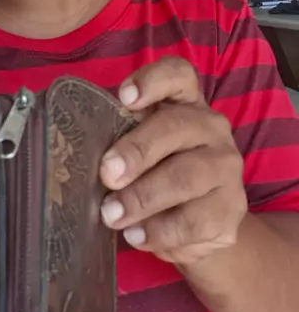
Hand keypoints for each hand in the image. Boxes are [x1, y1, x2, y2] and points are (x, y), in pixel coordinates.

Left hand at [100, 57, 247, 266]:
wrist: (201, 223)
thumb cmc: (158, 171)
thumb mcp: (140, 147)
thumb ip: (119, 138)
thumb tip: (80, 149)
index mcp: (185, 101)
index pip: (177, 75)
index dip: (152, 81)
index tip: (124, 97)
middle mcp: (211, 126)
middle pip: (176, 127)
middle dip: (137, 150)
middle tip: (107, 174)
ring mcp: (226, 166)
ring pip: (186, 176)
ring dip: (143, 198)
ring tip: (112, 215)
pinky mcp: (231, 209)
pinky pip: (194, 220)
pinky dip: (160, 231)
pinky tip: (137, 235)